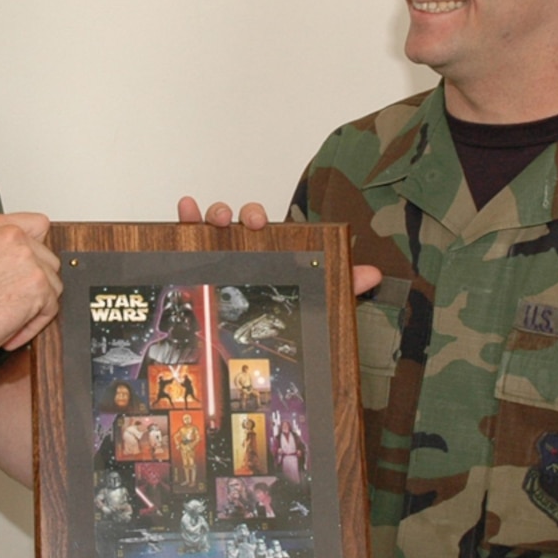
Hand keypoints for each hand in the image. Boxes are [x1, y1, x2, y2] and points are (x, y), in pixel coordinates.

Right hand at [0, 211, 61, 357]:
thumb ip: (3, 252)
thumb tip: (28, 260)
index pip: (39, 224)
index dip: (37, 248)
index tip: (29, 264)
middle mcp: (14, 237)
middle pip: (49, 260)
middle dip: (36, 284)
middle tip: (11, 300)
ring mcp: (29, 260)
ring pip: (54, 285)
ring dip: (36, 305)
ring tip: (8, 315)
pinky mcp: (39, 286)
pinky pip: (51, 309)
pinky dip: (34, 324)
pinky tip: (11, 328)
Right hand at [175, 197, 383, 296]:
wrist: (256, 347)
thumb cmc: (279, 308)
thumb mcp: (312, 298)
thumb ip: (342, 285)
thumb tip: (372, 274)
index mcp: (267, 250)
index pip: (262, 226)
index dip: (257, 217)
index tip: (257, 221)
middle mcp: (241, 247)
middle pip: (236, 221)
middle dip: (237, 215)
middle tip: (245, 224)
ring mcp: (217, 251)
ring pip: (211, 224)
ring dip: (210, 214)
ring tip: (210, 219)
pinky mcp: (197, 260)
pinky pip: (188, 236)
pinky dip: (186, 217)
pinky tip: (185, 210)